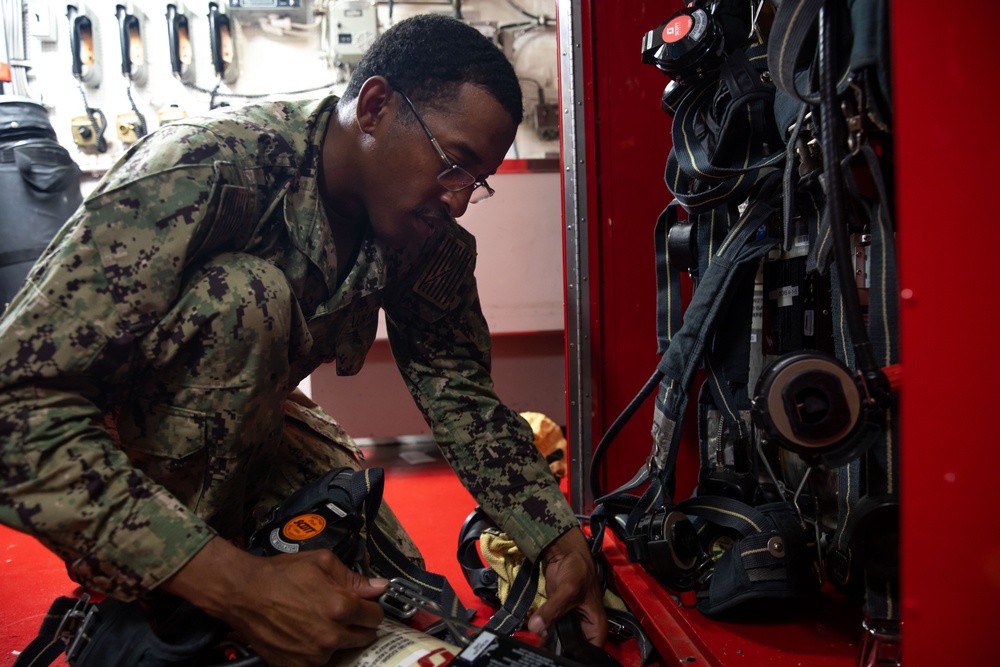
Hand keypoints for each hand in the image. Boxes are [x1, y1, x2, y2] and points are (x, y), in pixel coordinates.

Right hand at [163, 537, 386, 666]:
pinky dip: (319, 651)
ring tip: (322, 623)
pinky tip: (308, 635)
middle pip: (364, 638)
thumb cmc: (281, 574)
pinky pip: (321, 663)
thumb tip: (379, 587)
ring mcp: (314, 655)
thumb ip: (354, 577)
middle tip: (344, 614)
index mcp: (341, 607)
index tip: (364, 605)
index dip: (371, 608)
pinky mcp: (297, 666)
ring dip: (339, 640)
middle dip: (358, 625)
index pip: (376, 616)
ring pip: (343, 651)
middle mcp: (330, 635)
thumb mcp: (322, 562)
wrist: (244, 593)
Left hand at [527, 528, 607, 645]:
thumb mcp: (567, 591)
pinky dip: (542, 633)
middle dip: (559, 650)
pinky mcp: (557, 617)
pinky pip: (550, 631)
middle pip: (573, 649)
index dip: (574, 656)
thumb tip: (535, 627)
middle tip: (542, 653)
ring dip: (548, 642)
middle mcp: (585, 630)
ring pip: (560, 642)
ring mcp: (570, 624)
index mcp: (596, 628)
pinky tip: (533, 635)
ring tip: (535, 643)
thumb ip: (552, 610)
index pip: (588, 652)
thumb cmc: (577, 570)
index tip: (557, 657)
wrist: (564, 553)